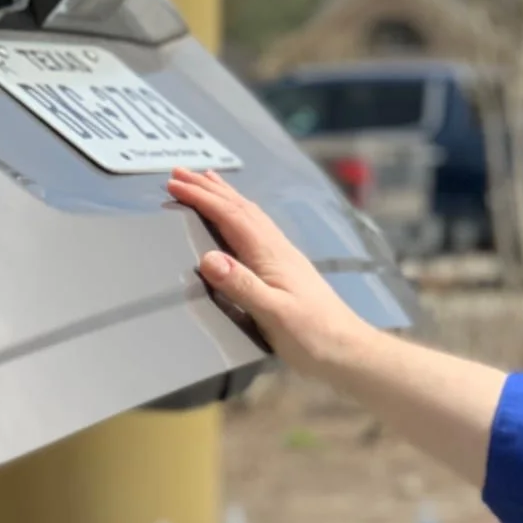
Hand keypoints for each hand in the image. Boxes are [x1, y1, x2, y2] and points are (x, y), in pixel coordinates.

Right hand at [166, 167, 373, 380]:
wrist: (348, 351)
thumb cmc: (312, 336)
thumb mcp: (273, 314)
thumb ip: (242, 285)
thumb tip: (207, 258)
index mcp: (270, 255)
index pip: (231, 216)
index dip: (202, 198)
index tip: (174, 183)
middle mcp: (277, 248)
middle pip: (240, 208)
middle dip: (209, 188)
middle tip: (180, 172)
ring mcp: (284, 257)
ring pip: (250, 215)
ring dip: (225, 196)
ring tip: (207, 181)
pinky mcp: (286, 269)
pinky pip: (257, 229)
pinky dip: (241, 213)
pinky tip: (240, 218)